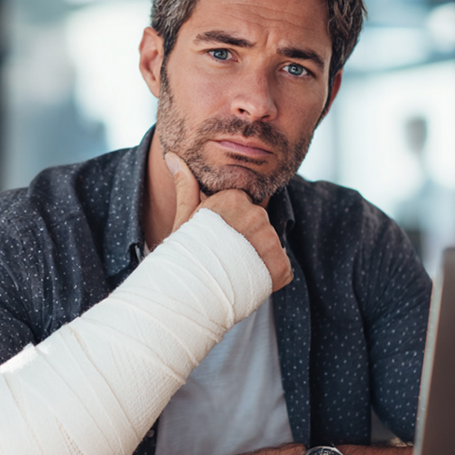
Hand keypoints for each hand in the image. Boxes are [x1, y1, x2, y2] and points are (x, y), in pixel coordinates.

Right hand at [164, 152, 292, 290]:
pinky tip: (247, 281)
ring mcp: (271, 242)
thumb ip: (187, 186)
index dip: (228, 225)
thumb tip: (172, 156)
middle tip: (223, 256)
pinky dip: (268, 275)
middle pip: (257, 225)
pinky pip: (280, 267)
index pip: (242, 206)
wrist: (187, 297)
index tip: (214, 238)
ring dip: (257, 257)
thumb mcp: (185, 219)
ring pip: (270, 245)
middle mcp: (257, 216)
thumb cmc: (183, 256)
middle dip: (245, 239)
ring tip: (233, 271)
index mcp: (235, 199)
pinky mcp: (282, 267)